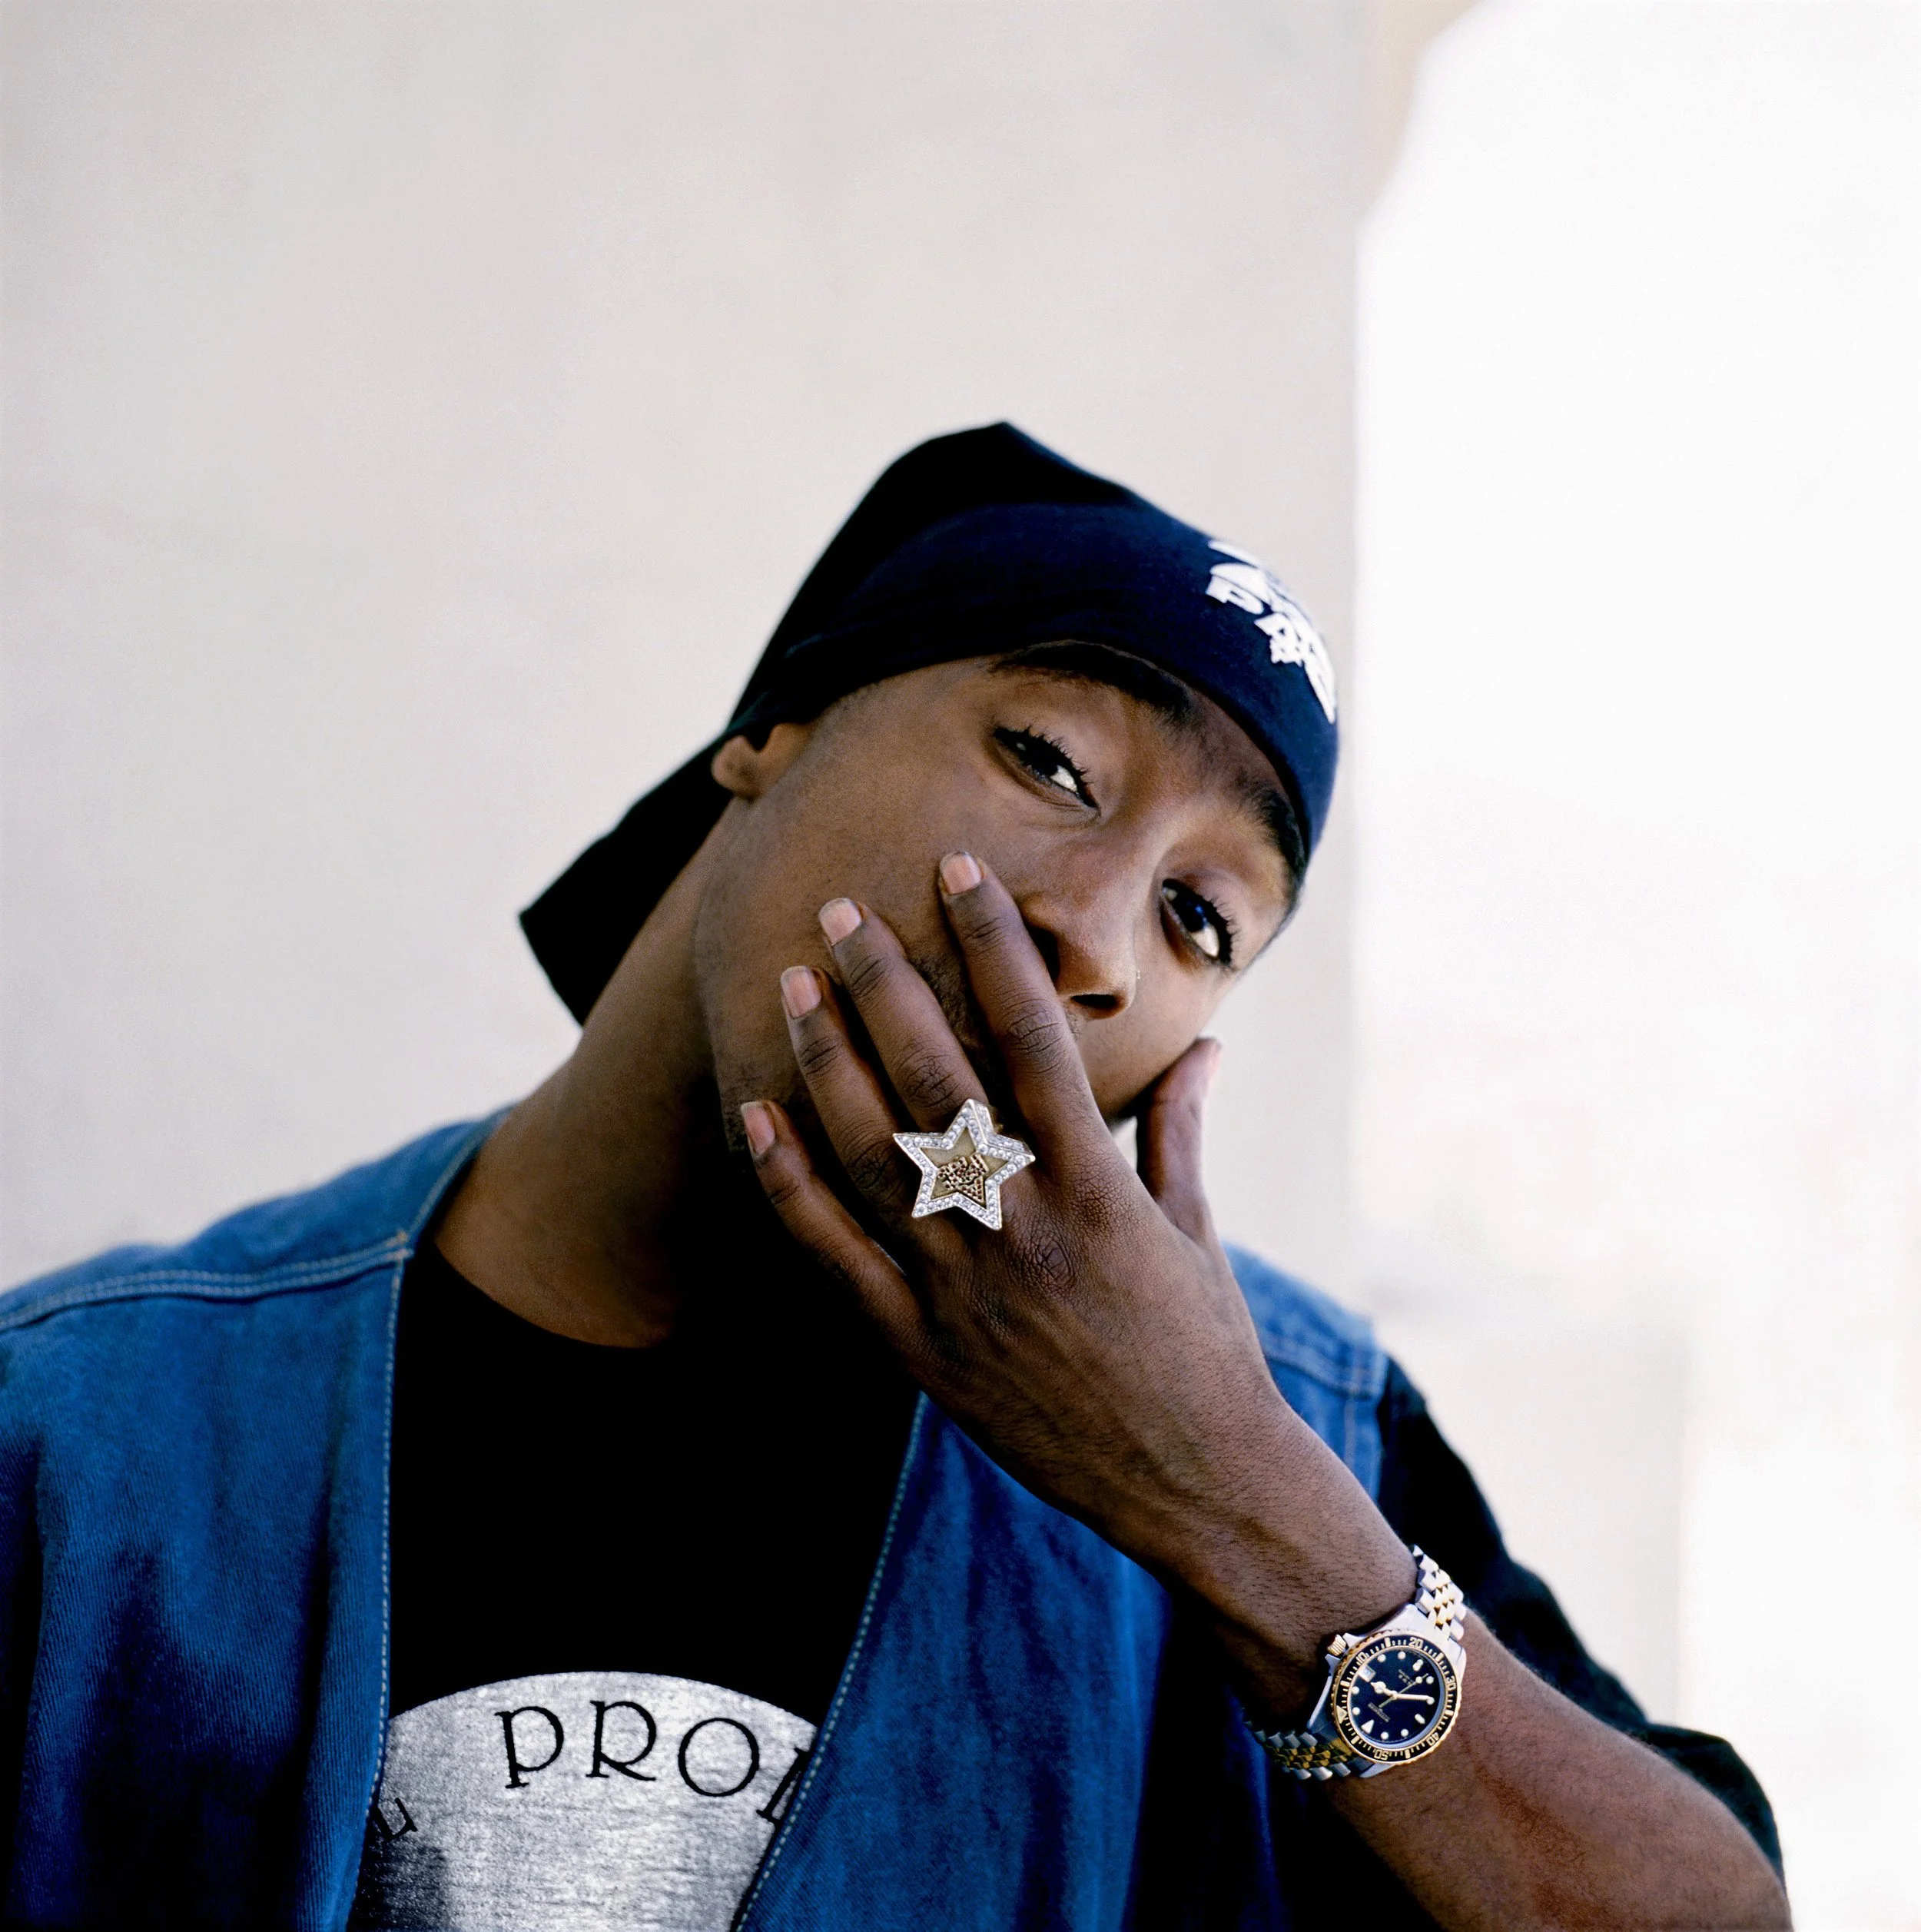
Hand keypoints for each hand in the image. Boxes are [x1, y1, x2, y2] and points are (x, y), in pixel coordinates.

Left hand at [741, 851, 1409, 1683]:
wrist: (1195, 1481)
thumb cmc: (1203, 1347)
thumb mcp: (1195, 1229)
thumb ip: (1179, 1128)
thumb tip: (1207, 1042)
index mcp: (1096, 1186)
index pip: (1032, 1035)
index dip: (993, 944)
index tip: (959, 870)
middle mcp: (1023, 1227)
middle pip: (935, 1077)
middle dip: (883, 982)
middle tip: (840, 910)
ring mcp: (963, 1291)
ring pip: (873, 1154)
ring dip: (824, 1063)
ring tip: (791, 987)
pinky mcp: (920, 1350)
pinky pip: (836, 1258)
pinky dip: (790, 1185)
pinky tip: (757, 1116)